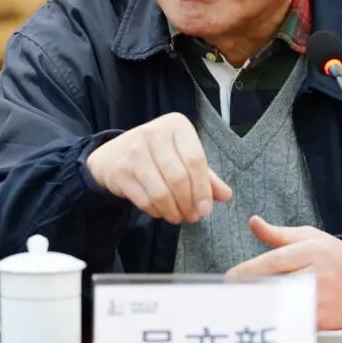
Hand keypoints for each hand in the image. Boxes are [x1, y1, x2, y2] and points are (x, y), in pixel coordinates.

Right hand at [86, 112, 232, 223]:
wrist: (114, 154)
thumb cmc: (158, 154)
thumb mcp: (183, 156)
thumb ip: (206, 175)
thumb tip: (226, 195)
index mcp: (176, 125)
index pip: (195, 159)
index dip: (202, 189)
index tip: (206, 209)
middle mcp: (153, 133)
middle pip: (178, 177)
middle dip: (188, 203)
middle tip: (193, 217)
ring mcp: (134, 151)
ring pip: (161, 191)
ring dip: (173, 211)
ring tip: (178, 217)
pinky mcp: (120, 170)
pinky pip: (144, 199)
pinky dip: (156, 211)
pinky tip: (161, 212)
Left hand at [226, 215, 341, 329]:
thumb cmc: (332, 255)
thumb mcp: (308, 236)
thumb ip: (277, 234)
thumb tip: (253, 222)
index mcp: (311, 251)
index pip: (275, 261)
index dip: (249, 270)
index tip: (230, 277)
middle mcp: (317, 276)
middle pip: (277, 285)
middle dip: (251, 291)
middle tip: (230, 295)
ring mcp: (322, 300)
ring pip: (286, 307)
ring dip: (262, 309)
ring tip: (242, 309)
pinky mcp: (326, 321)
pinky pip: (297, 323)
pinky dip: (280, 324)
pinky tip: (264, 324)